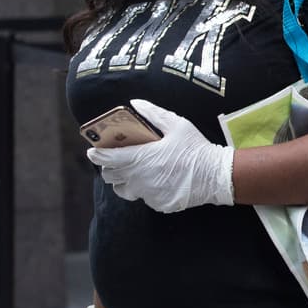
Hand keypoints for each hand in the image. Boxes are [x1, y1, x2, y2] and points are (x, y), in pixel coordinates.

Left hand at [85, 98, 233, 212]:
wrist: (216, 176)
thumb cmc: (195, 148)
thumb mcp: (176, 124)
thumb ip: (153, 114)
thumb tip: (135, 102)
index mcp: (141, 158)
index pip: (107, 159)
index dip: (96, 154)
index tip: (92, 151)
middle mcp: (140, 179)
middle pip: (111, 176)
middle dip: (109, 167)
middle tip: (116, 159)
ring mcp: (148, 194)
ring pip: (124, 190)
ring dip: (124, 180)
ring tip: (134, 171)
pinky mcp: (158, 204)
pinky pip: (143, 197)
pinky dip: (145, 189)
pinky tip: (156, 180)